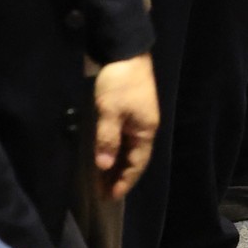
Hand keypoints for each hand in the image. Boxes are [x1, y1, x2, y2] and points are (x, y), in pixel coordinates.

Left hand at [93, 54, 158, 199]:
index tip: (109, 197)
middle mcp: (145, 128)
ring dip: (117, 164)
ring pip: (129, 149)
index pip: (136, 164)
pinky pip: (125, 139)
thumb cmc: (119, 82)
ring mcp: (139, 119)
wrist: (126, 50)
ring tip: (102, 179)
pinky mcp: (131, 110)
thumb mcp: (110, 110)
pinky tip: (106, 154)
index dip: (124, 182)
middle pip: (134, 159)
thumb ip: (107, 139)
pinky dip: (116, 150)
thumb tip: (104, 166)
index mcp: (145, 131)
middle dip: (119, 176)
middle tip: (102, 192)